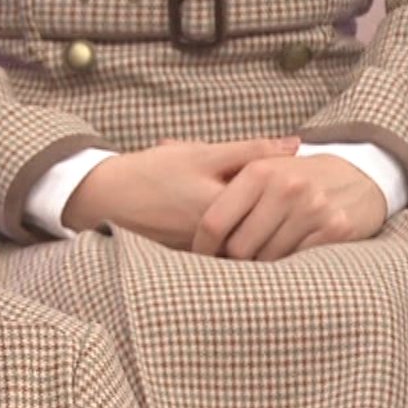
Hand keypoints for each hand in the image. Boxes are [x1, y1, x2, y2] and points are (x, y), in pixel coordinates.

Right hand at [61, 137, 301, 247]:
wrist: (104, 198)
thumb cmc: (152, 171)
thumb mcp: (202, 153)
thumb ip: (251, 150)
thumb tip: (296, 145)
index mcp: (222, 212)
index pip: (275, 208)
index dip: (292, 194)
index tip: (303, 183)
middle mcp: (215, 242)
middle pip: (264, 230)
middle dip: (280, 214)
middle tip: (293, 195)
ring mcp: (204, 255)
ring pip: (247, 242)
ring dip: (260, 227)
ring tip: (269, 209)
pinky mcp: (195, 261)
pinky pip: (228, 251)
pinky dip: (238, 236)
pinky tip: (239, 222)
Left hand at [192, 154, 388, 260]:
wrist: (358, 175)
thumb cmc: (294, 177)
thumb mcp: (262, 167)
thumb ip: (222, 175)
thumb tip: (163, 151)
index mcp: (259, 171)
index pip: (214, 223)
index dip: (202, 247)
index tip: (199, 257)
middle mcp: (286, 188)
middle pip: (239, 248)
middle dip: (231, 260)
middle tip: (230, 263)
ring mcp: (313, 209)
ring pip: (267, 259)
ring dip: (259, 265)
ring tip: (258, 259)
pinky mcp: (336, 229)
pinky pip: (297, 262)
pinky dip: (287, 266)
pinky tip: (285, 258)